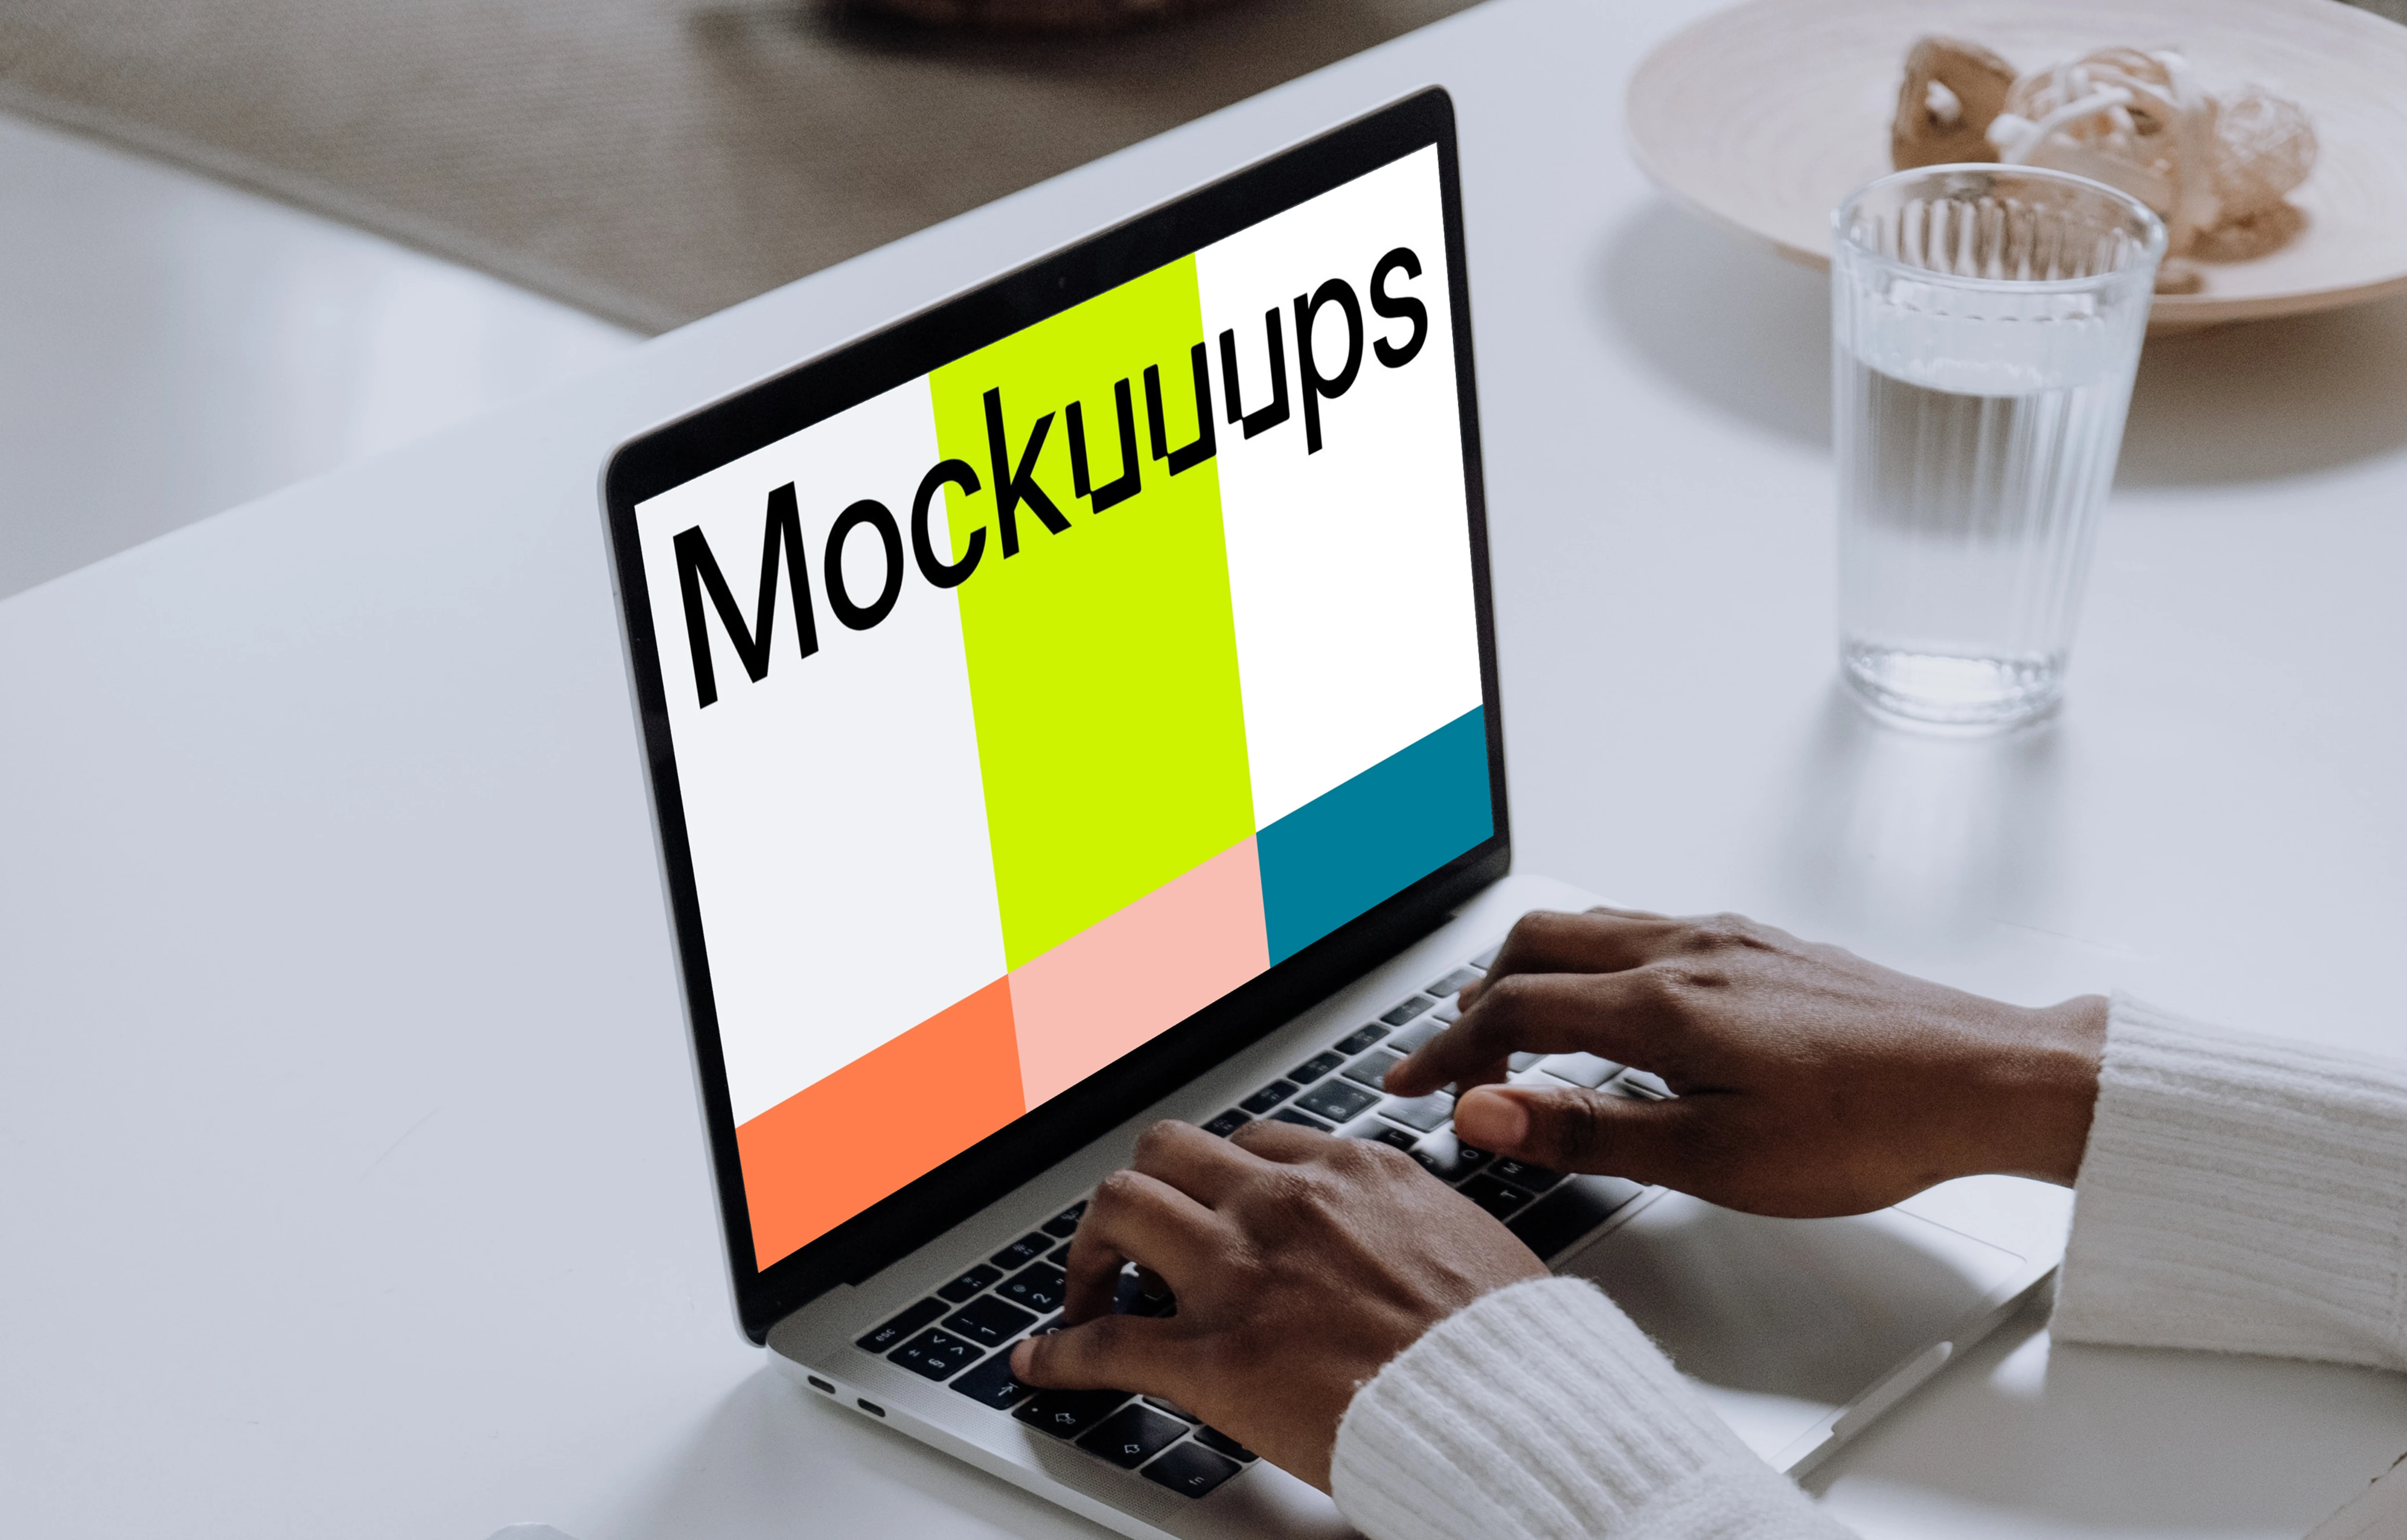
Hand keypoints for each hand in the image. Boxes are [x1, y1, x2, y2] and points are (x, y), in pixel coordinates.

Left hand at [1008, 1118, 1545, 1487]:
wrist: (1517, 1411)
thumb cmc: (1509, 1345)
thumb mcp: (1463, 1240)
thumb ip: (1402, 1221)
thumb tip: (1392, 1235)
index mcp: (1351, 1173)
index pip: (1248, 1142)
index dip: (1213, 1179)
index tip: (1201, 1205)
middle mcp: (1285, 1204)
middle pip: (1166, 1153)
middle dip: (1140, 1194)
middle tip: (1133, 1241)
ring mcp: (1242, 1274)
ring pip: (1119, 1210)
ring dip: (1089, 1251)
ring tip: (1085, 1291)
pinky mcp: (1214, 1357)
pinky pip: (1104, 1341)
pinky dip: (1060, 1350)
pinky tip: (1042, 1361)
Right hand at [1384, 908, 2106, 1216]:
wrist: (1988, 1077)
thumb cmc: (1868, 1129)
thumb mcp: (1715, 1160)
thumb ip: (1589, 1130)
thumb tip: (1484, 1111)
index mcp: (1662, 1006)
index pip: (1511, 1012)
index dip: (1446, 1051)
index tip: (1408, 1085)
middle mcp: (1686, 951)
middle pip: (1535, 945)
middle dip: (1475, 998)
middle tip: (1452, 1057)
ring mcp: (1727, 937)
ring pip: (1591, 926)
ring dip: (1532, 969)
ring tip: (1513, 1022)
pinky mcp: (1763, 941)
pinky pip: (1647, 926)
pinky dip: (1595, 956)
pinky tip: (1618, 1000)